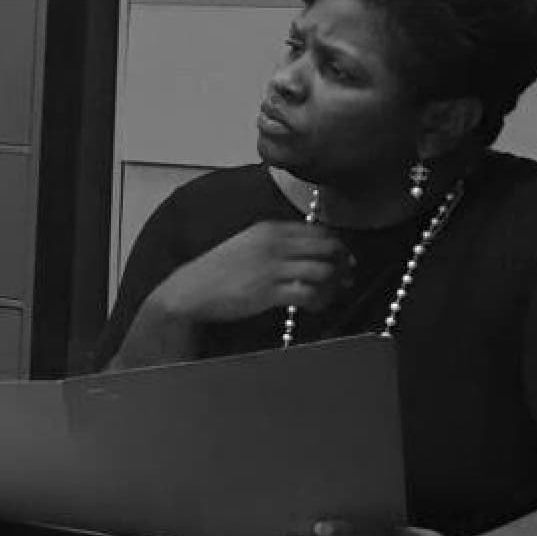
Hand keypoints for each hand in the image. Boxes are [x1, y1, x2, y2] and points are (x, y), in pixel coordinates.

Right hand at [152, 220, 352, 326]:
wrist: (191, 290)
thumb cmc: (217, 270)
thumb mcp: (246, 245)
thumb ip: (274, 243)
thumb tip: (306, 252)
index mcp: (269, 229)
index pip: (318, 232)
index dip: (337, 246)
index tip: (341, 259)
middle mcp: (275, 244)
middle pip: (328, 248)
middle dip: (342, 263)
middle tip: (345, 277)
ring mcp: (273, 267)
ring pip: (324, 271)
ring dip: (334, 284)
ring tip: (331, 294)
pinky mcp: (270, 291)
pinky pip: (310, 293)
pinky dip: (320, 300)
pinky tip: (315, 306)